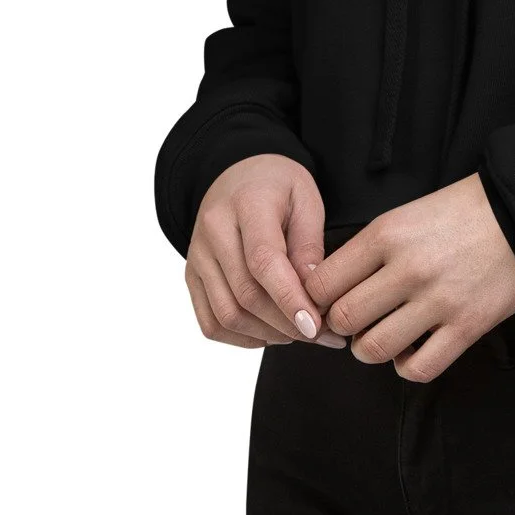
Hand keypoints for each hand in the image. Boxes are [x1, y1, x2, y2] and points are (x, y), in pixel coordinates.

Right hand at [184, 153, 348, 350]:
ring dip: (268, 335)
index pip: (263, 260)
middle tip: (322, 334)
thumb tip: (313, 293)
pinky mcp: (191, 277)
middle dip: (287, 324)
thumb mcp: (307, 200)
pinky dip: (243, 338)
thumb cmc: (278, 188)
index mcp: (247, 203)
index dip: (289, 298)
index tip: (316, 326)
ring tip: (300, 333)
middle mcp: (213, 230)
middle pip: (246, 294)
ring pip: (227, 315)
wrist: (238, 176)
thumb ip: (309, 245)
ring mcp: (197, 256)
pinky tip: (271, 332)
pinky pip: (211, 323)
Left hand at [299, 172, 514, 381]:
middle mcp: (407, 269)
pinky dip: (407, 366)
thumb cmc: (463, 211)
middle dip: (340, 327)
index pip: (322, 283)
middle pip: (343, 319)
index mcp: (386, 234)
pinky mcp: (467, 327)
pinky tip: (412, 350)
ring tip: (380, 337)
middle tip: (353, 322)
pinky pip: (419, 368)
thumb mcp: (406, 215)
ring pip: (373, 349)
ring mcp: (438, 301)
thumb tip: (332, 286)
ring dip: (368, 349)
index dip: (316, 299)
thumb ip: (369, 249)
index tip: (327, 302)